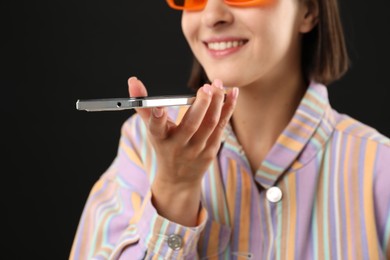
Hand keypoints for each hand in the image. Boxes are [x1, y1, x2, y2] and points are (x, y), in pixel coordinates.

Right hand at [128, 76, 238, 224]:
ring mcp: (197, 150)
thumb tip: (133, 80)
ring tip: (218, 84)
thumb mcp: (152, 130)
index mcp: (160, 139)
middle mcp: (178, 146)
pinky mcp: (211, 150)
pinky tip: (232, 93)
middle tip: (206, 86)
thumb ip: (144, 105)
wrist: (179, 178)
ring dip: (217, 103)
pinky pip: (221, 126)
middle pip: (191, 125)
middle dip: (200, 105)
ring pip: (209, 124)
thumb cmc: (164, 146)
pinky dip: (227, 109)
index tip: (159, 107)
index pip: (156, 128)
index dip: (157, 118)